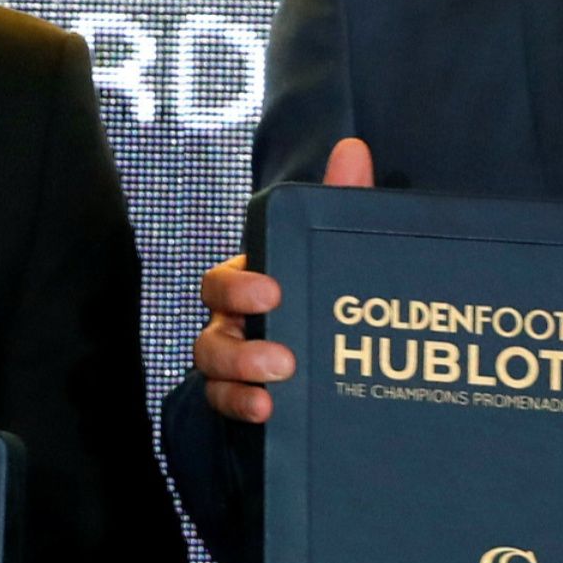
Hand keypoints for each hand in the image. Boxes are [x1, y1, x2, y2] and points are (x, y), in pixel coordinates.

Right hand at [195, 137, 374, 422]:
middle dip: (238, 347)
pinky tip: (268, 413)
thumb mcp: (335, 249)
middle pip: (210, 334)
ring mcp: (236, 366)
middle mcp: (234, 325)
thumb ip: (339, 199)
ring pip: (212, 371)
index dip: (239, 288)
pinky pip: (226, 404)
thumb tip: (352, 149)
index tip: (272, 293)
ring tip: (275, 389)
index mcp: (250, 286)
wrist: (345, 353)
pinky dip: (240, 407)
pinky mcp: (246, 399)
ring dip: (239, 379)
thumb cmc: (325, 289)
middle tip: (283, 357)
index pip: (222, 282)